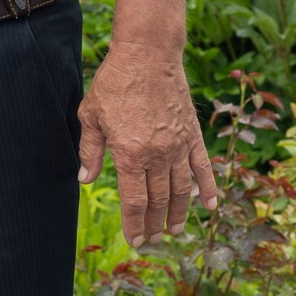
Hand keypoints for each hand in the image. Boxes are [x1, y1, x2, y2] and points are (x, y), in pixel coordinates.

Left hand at [76, 39, 218, 245]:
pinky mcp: (192, 134)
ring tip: (175, 230)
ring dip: (179, 213)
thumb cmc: (114, 82)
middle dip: (154, 223)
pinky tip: (210, 206)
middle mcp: (157, 154)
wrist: (147, 54)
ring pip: (181, 189)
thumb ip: (90, 151)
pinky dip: (208, 188)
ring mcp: (178, 145)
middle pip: (158, 200)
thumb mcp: (91, 115)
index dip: (135, 224)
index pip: (134, 200)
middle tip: (153, 239)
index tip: (135, 240)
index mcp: (129, 153)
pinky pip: (203, 167)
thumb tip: (85, 180)